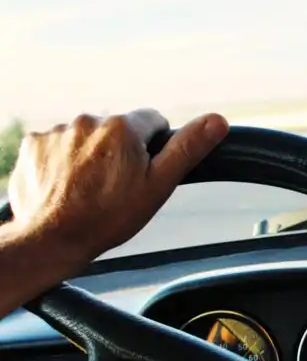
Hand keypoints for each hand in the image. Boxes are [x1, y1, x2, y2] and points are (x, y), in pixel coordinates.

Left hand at [6, 109, 227, 273]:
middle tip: (116, 186)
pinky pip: (56, 146)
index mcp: (123, 128)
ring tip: (87, 190)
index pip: (152, 121)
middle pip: (117, 130)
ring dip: (90, 156)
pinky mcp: (33, 145)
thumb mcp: (159, 185)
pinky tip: (65, 186)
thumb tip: (218, 120)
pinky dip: (62, 162)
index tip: (144, 171)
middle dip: (119, 151)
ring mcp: (57, 133)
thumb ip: (188, 148)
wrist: (51, 240)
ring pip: (86, 138)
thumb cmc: (108, 217)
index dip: (153, 146)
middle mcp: (89, 121)